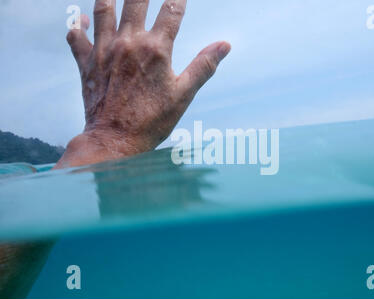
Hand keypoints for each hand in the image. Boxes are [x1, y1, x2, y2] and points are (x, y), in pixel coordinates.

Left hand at [56, 0, 229, 167]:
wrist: (115, 139)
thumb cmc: (152, 121)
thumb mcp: (183, 94)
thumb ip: (204, 66)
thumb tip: (225, 45)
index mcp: (156, 49)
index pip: (172, 10)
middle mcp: (129, 43)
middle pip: (136, 1)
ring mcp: (104, 50)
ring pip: (104, 9)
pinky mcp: (86, 62)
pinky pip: (77, 35)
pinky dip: (78, 24)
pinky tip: (82, 18)